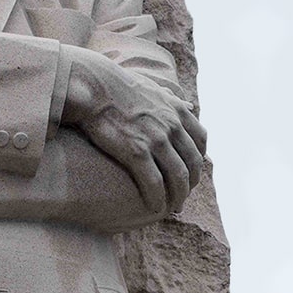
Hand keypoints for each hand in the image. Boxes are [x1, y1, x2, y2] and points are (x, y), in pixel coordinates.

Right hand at [60, 45, 206, 214]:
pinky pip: (154, 183)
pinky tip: (155, 207)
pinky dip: (158, 198)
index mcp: (176, 110)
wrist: (92, 85)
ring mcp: (156, 140)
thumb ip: (171, 100)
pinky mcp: (136, 152)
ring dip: (178, 196)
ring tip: (172, 207)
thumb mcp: (152, 87)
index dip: (198, 159)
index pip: (200, 141)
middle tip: (182, 196)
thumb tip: (188, 106)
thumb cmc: (115, 84)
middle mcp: (172, 126)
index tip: (190, 171)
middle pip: (192, 163)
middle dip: (190, 183)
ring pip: (178, 177)